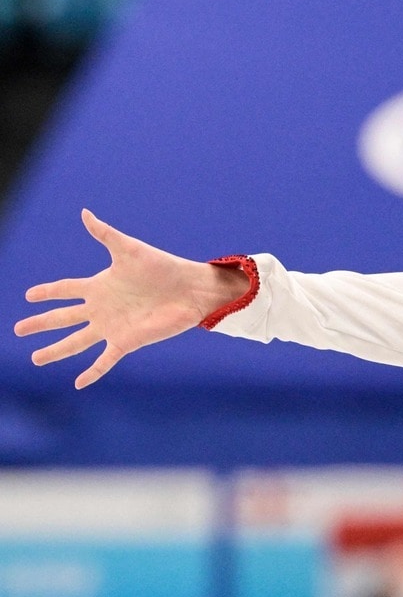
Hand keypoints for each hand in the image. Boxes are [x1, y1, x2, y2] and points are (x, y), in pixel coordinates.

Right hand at [14, 210, 247, 388]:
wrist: (190, 289)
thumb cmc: (163, 267)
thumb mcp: (128, 248)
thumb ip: (104, 234)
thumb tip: (84, 212)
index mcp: (100, 286)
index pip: (65, 289)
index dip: (47, 292)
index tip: (28, 295)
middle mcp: (102, 308)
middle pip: (62, 318)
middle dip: (40, 324)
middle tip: (18, 330)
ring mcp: (112, 327)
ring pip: (76, 342)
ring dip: (55, 351)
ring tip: (36, 359)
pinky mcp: (127, 341)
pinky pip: (105, 360)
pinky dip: (92, 372)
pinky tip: (78, 383)